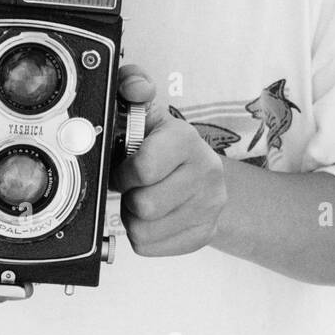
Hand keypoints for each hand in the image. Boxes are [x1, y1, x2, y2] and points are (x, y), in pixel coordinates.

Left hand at [111, 65, 226, 255]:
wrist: (204, 175)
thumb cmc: (164, 146)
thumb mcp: (147, 113)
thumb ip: (133, 87)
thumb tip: (136, 87)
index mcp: (186, 139)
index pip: (143, 169)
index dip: (124, 173)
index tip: (126, 168)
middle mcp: (207, 172)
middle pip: (144, 207)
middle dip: (130, 197)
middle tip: (136, 187)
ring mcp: (210, 206)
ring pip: (143, 231)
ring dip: (134, 218)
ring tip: (145, 199)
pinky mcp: (204, 233)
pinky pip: (151, 247)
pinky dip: (145, 236)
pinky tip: (155, 218)